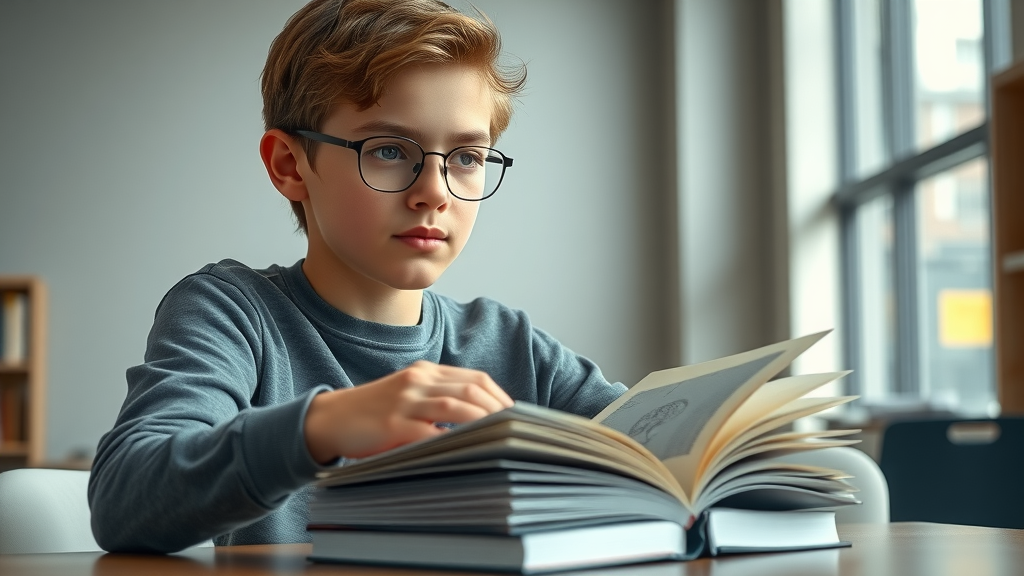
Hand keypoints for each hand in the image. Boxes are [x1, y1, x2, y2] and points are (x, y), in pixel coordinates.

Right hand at [303, 361, 513, 462]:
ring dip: (485, 421)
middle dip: (500, 409)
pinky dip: (453, 441)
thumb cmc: (374, 414)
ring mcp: (406, 400)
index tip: (516, 414)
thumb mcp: (409, 398)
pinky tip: (468, 451)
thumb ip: (440, 402)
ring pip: (457, 406)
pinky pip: (431, 432)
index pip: (476, 378)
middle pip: (472, 389)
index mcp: (426, 372)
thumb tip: (482, 422)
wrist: (330, 419)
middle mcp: (418, 380)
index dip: (500, 396)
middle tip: (516, 429)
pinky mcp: (393, 423)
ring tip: (501, 437)